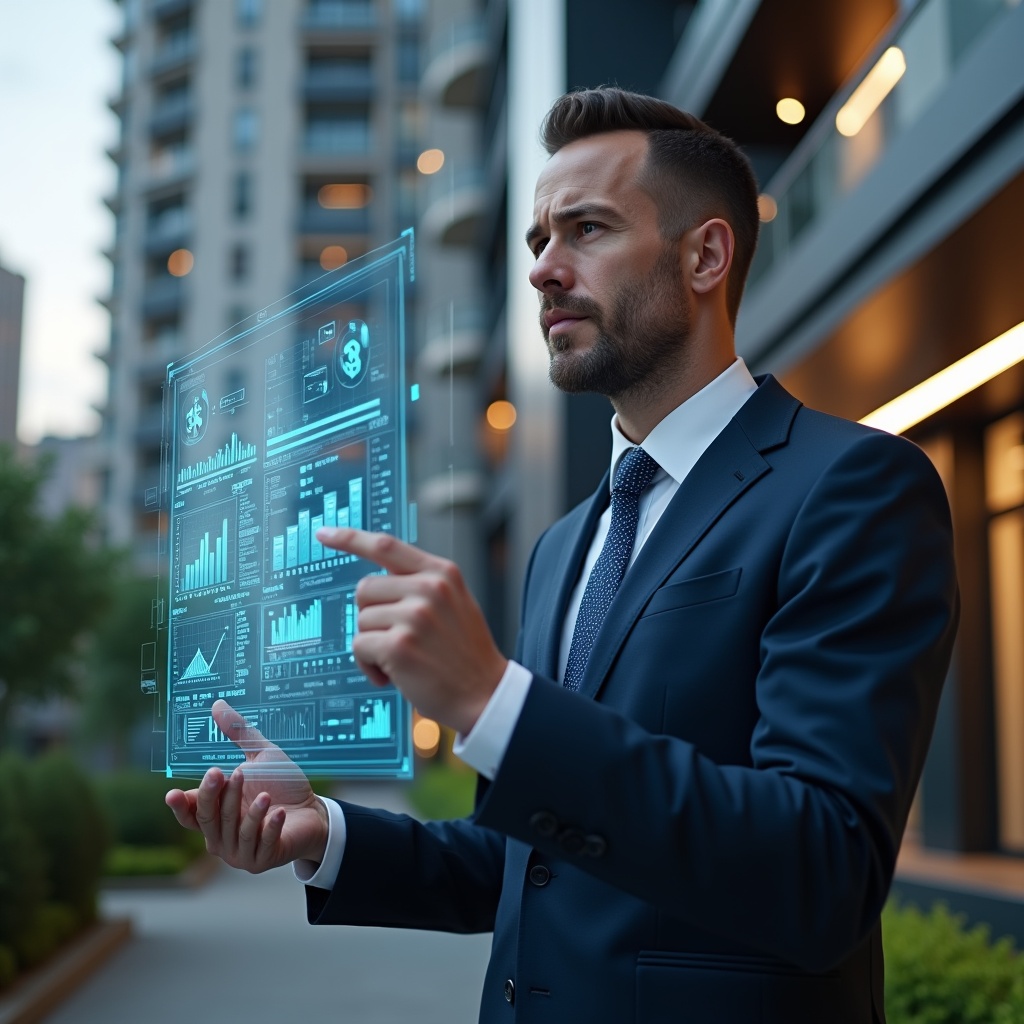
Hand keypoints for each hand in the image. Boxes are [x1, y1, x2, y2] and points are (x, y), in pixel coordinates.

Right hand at [165, 700, 328, 872]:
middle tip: (224, 772)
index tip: (172, 794)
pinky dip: (270, 827)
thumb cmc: (282, 784)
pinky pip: (261, 843)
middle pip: (208, 819)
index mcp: (215, 814)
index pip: (189, 813)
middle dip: (215, 796)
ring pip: (236, 831)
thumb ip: (238, 734)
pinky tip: (279, 812)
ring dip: (250, 813)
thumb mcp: (260, 756)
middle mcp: (221, 837)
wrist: (314, 810)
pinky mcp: (262, 860)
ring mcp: (240, 852)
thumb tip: (217, 704)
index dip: (180, 805)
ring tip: (265, 795)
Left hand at [316, 527, 507, 734]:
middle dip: (372, 616)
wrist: (485, 694)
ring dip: (372, 644)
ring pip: (361, 621)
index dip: (351, 538)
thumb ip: (421, 584)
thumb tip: (376, 580)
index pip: (387, 545)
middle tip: (397, 638)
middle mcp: (429, 588)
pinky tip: (392, 675)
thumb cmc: (464, 653)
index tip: (324, 534)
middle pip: (365, 589)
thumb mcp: (455, 603)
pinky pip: (359, 647)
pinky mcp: (399, 645)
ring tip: (401, 659)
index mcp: (442, 573)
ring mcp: (415, 616)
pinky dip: (368, 665)